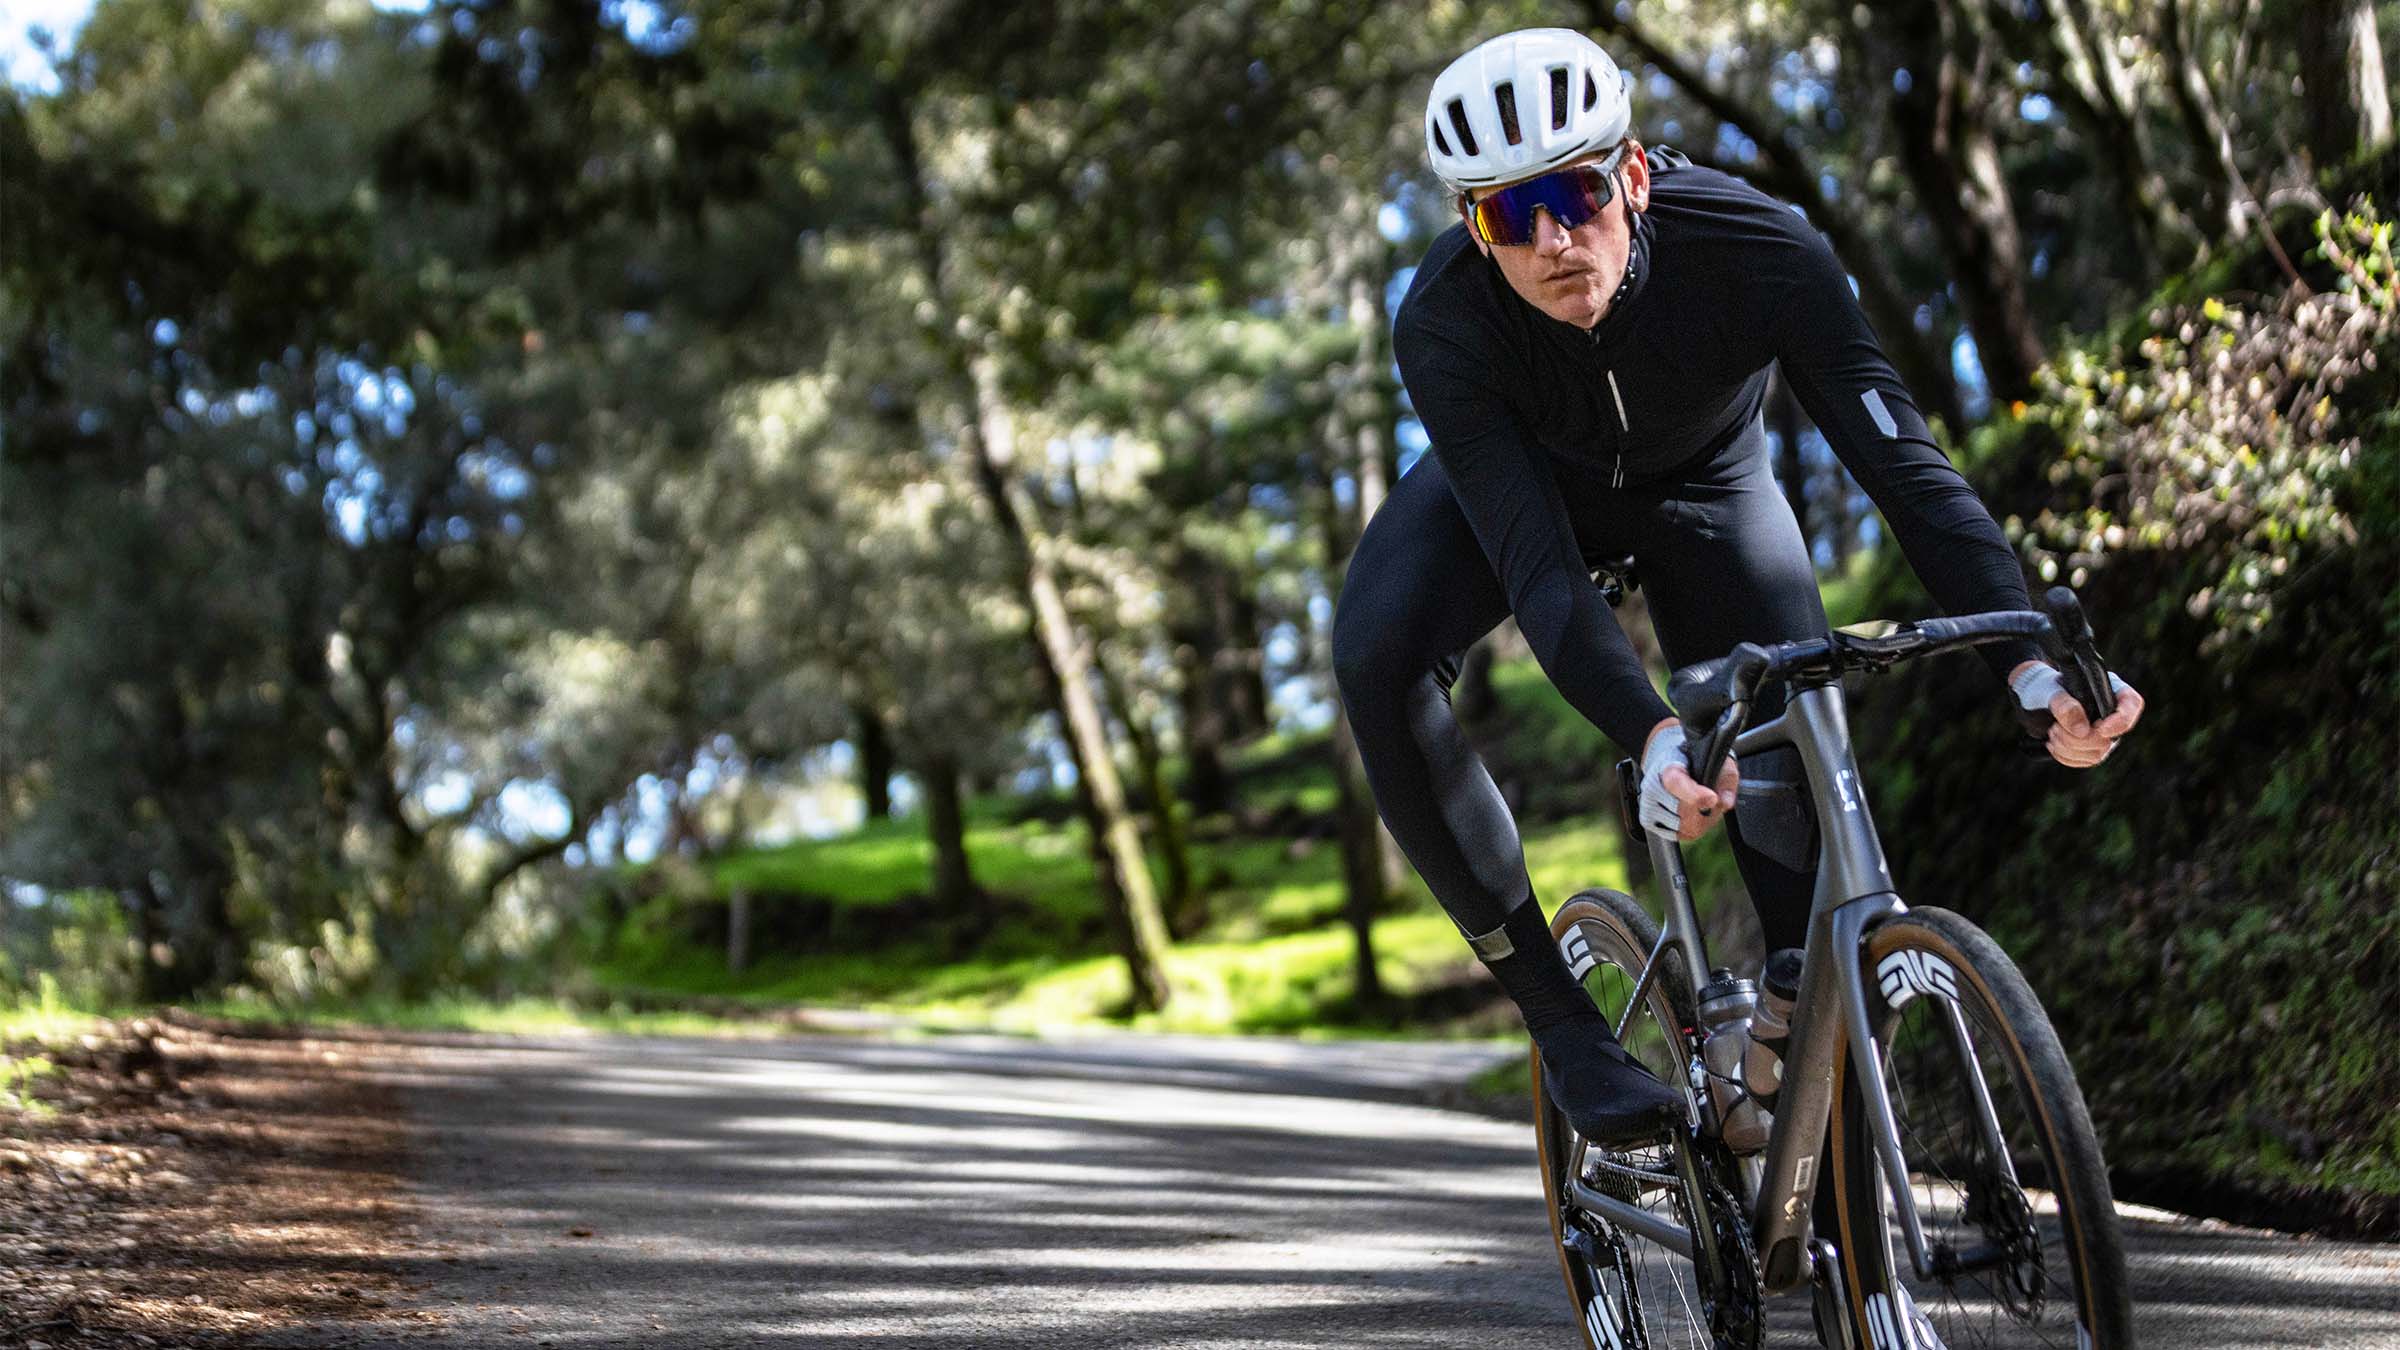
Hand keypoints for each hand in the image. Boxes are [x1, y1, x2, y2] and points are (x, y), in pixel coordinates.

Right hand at [1639, 719, 1739, 840]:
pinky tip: (1693, 816)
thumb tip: (1725, 802)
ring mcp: (1648, 805)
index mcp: (1667, 766)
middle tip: (1713, 800)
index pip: (1676, 783)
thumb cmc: (1698, 763)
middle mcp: (1652, 786)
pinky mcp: (1648, 821)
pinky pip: (1677, 834)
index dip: (1695, 795)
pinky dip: (1690, 830)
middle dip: (1705, 810)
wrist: (1674, 763)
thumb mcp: (1718, 762)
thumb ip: (1726, 779)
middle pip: (1683, 811)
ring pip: (1682, 826)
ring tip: (1703, 807)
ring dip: (1700, 822)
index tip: (1713, 799)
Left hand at [2009, 661, 2144, 767]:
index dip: (2121, 721)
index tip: (2099, 729)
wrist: (2036, 699)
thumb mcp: (2049, 690)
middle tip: (2055, 728)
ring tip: (2051, 732)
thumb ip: (2064, 704)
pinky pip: (2086, 761)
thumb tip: (2082, 731)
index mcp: (2110, 689)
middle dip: (2079, 739)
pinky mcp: (2092, 748)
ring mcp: (2104, 733)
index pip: (2132, 704)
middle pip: (2110, 738)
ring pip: (2098, 754)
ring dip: (2070, 748)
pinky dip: (2066, 756)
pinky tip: (2053, 744)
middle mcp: (2112, 714)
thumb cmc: (2045, 687)